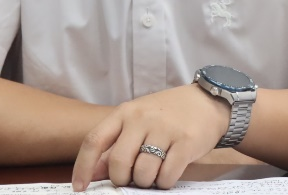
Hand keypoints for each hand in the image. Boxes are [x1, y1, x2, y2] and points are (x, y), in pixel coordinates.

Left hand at [72, 84, 229, 190]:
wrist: (207, 101)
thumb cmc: (168, 114)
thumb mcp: (138, 121)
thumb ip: (115, 145)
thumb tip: (93, 173)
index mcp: (125, 113)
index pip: (94, 140)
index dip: (83, 167)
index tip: (80, 187)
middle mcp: (141, 119)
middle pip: (118, 162)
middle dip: (122, 180)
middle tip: (131, 180)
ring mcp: (164, 129)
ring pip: (142, 173)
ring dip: (146, 182)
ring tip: (154, 173)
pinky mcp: (186, 142)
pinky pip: (166, 176)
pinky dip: (164, 182)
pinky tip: (168, 172)